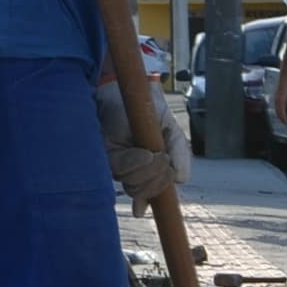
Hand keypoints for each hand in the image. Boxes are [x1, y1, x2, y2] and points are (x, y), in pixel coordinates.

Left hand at [96, 81, 177, 206]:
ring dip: (148, 172)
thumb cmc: (149, 110)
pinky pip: (120, 168)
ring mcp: (118, 163)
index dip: (159, 196)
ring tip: (156, 154)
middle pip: (143, 191)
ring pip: (132, 184)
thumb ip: (180, 154)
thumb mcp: (172, 131)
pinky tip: (145, 154)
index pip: (152, 193)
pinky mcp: (106, 154)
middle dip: (158, 181)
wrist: (130, 89)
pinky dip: (135, 163)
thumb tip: (180, 180)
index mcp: (149, 169)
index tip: (168, 189)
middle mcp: (132, 170)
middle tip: (165, 160)